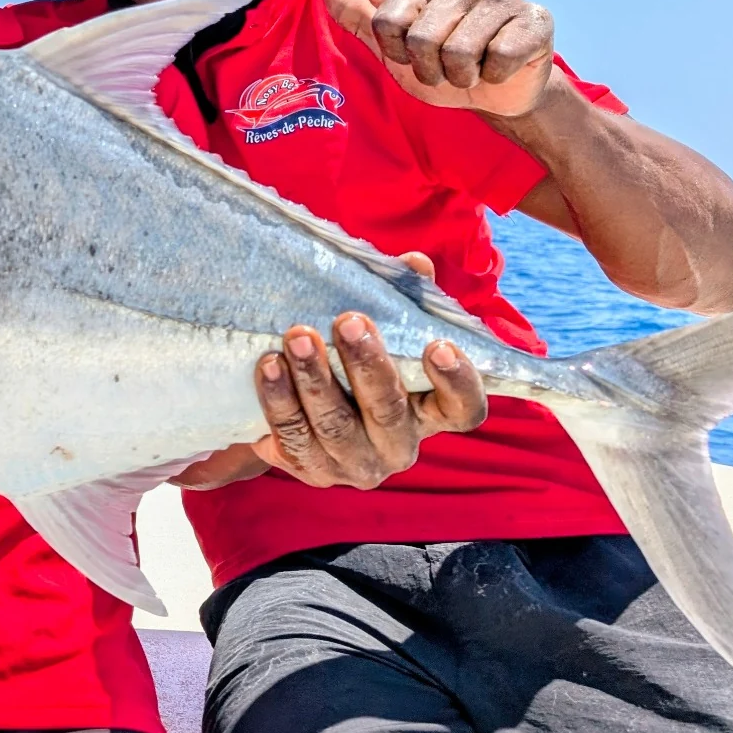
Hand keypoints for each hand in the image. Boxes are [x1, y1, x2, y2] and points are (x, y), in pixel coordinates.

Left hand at [246, 309, 486, 488]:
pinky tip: (269, 365)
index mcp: (429, 412)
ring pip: (336, 424)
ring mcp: (356, 462)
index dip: (458, 382)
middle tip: (348, 321)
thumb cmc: (352, 363)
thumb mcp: (381, 332)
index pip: (464, 409)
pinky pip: (293, 434)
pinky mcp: (312, 469)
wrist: (296, 413)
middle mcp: (399, 444)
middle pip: (389, 410)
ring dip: (315, 378)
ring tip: (298, 336)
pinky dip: (280, 398)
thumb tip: (415, 263)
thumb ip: (403, 299)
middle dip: (368, 364)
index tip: (438, 345)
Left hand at [327, 0, 553, 116]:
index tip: (413, 56)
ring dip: (462, 76)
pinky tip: (501, 68)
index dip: (397, 54)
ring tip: (471, 70)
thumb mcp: (394, 50)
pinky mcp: (535, 18)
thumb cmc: (443, 67)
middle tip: (445, 69)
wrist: (497, 93)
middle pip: (421, 38)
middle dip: (430, 70)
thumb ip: (361, 20)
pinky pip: (500, 57)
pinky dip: (495, 75)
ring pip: (460, 50)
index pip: (385, 22)